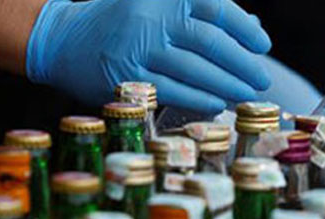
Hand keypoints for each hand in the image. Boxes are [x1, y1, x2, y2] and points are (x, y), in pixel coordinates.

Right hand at [26, 0, 271, 112]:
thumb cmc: (114, 20)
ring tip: (244, 94)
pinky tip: (215, 103)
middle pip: (213, 44)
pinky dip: (198, 99)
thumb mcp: (152, 1)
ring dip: (227, 86)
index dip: (246, 30)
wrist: (62, 39)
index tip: (262, 46)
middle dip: (243, 65)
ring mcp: (139, 50)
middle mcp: (153, 19)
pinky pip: (173, 91)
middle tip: (260, 80)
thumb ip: (194, 11)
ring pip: (196, 71)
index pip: (218, 10)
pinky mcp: (127, 79)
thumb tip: (249, 28)